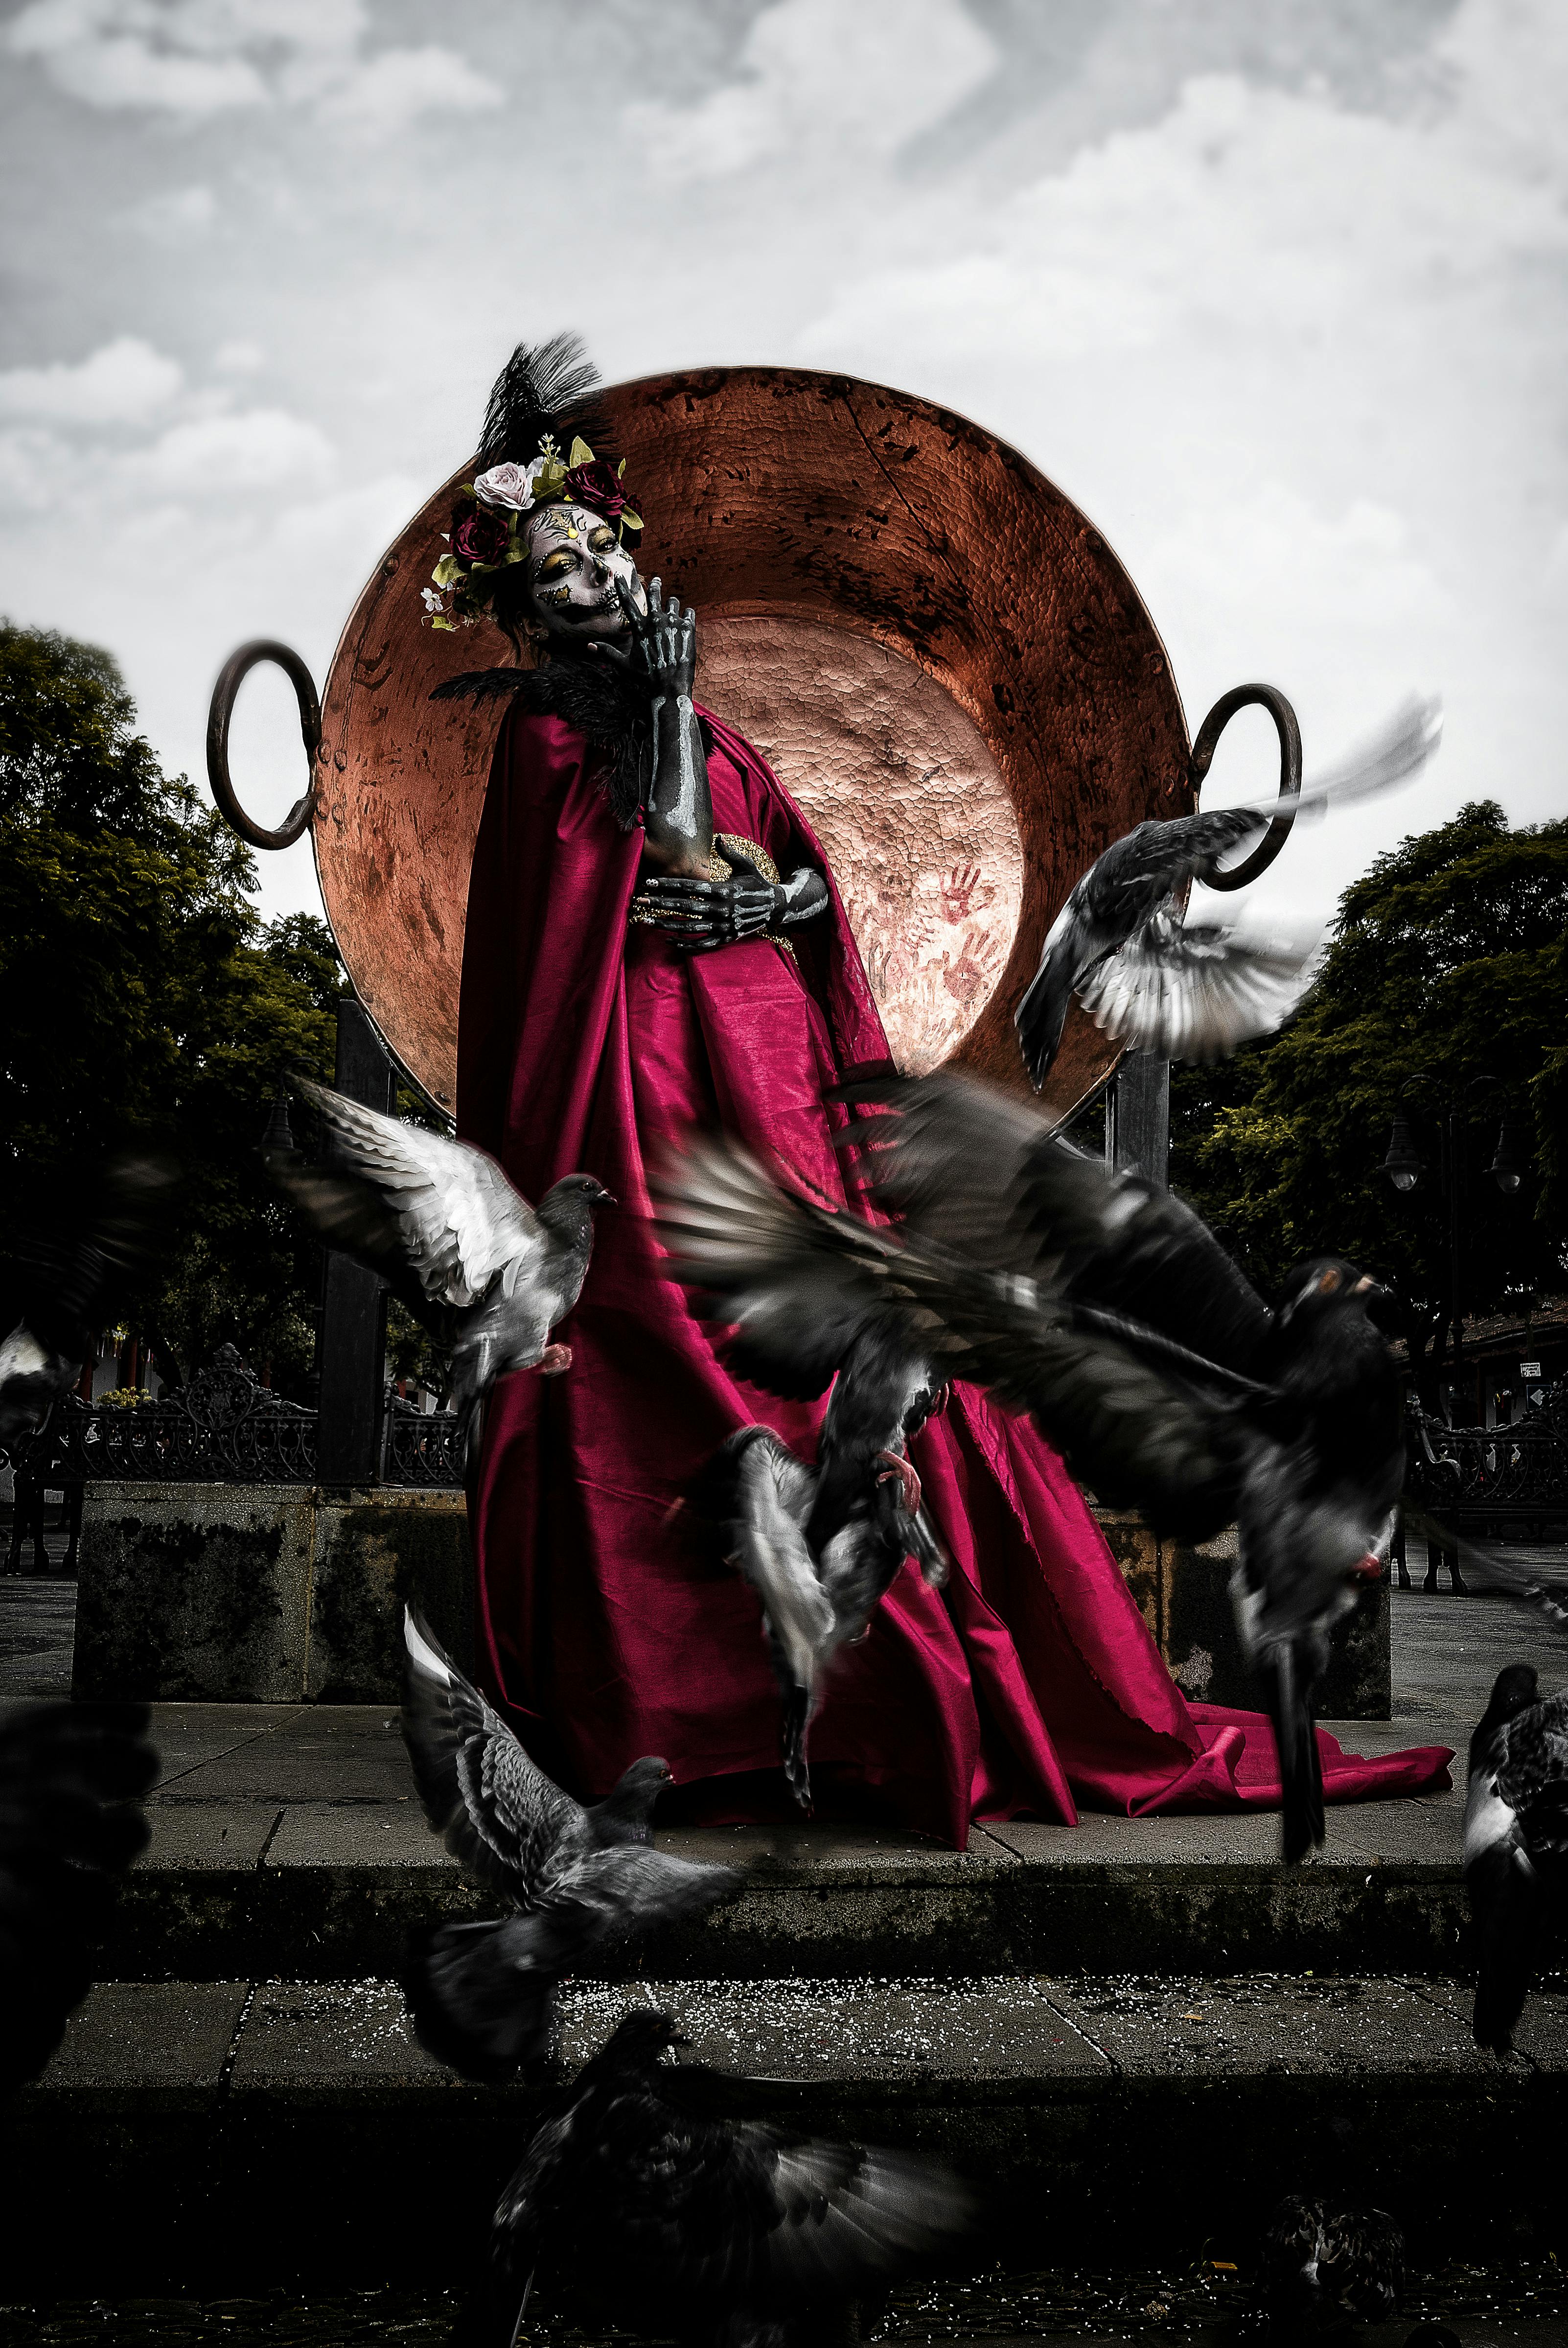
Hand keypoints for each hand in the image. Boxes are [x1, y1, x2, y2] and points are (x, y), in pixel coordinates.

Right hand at [589, 578, 695, 700]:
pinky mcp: (688, 627)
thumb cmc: (646, 676)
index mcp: (639, 627)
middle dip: (655, 585)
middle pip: (654, 594)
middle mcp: (655, 620)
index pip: (627, 601)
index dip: (621, 587)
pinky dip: (687, 615)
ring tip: (673, 608)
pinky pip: (689, 612)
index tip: (619, 575)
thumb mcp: (624, 665)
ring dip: (672, 604)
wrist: (671, 685)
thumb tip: (588, 646)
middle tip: (657, 580)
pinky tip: (686, 620)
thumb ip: (607, 652)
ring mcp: (673, 622)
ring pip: (674, 602)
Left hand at [639, 849, 781, 953]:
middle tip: (639, 901)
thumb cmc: (758, 883)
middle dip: (659, 904)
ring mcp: (723, 926)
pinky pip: (702, 944)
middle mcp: (721, 909)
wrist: (776, 907)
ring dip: (665, 925)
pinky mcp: (726, 938)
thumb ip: (731, 854)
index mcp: (723, 889)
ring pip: (689, 927)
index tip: (649, 882)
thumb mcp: (747, 865)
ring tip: (646, 921)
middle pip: (684, 907)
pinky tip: (668, 941)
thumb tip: (719, 838)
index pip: (689, 887)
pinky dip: (685, 945)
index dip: (668, 884)